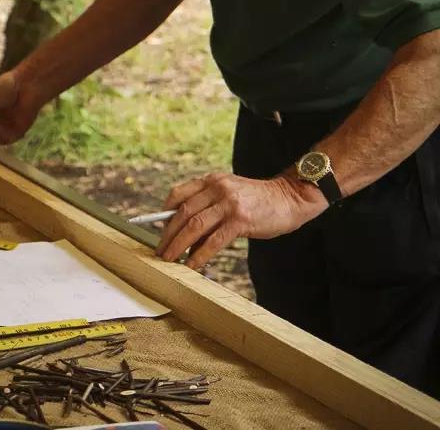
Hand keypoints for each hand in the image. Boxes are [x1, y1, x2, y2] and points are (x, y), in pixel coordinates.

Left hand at [155, 171, 325, 269]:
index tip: (157, 228)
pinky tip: (192, 265)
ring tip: (170, 259)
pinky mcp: (240, 220)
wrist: (289, 198)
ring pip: (195, 226)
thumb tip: (185, 232)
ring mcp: (229, 203)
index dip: (164, 212)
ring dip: (178, 245)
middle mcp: (218, 188)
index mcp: (212, 181)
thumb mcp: (230, 193)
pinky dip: (199, 255)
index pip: (179, 193)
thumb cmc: (258, 201)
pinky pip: (214, 241)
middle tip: (160, 250)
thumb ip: (209, 205)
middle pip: (183, 212)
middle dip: (168, 234)